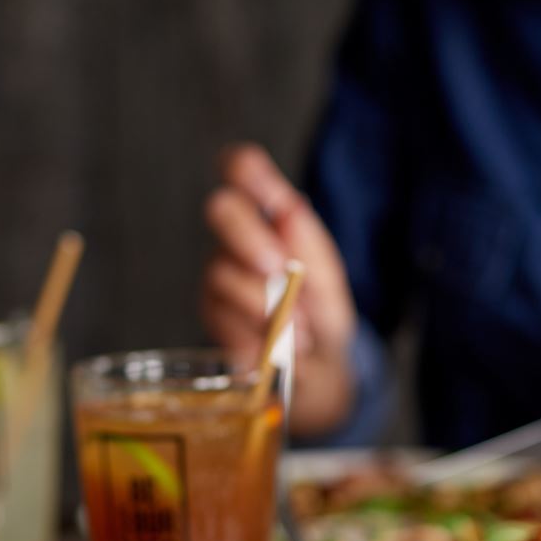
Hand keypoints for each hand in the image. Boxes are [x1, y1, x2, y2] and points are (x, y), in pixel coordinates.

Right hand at [201, 143, 357, 437]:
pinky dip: (253, 330)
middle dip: (249, 238)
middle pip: (221, 208)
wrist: (317, 371)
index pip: (241, 169)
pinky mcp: (211, 310)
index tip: (266, 193)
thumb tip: (288, 210)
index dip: (246, 170)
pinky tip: (276, 344)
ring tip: (299, 332)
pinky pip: (220, 311)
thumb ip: (309, 245)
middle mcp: (237, 237)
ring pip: (222, 270)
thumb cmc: (322, 315)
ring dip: (263, 302)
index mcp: (270, 215)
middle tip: (278, 270)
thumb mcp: (329, 280)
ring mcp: (219, 273)